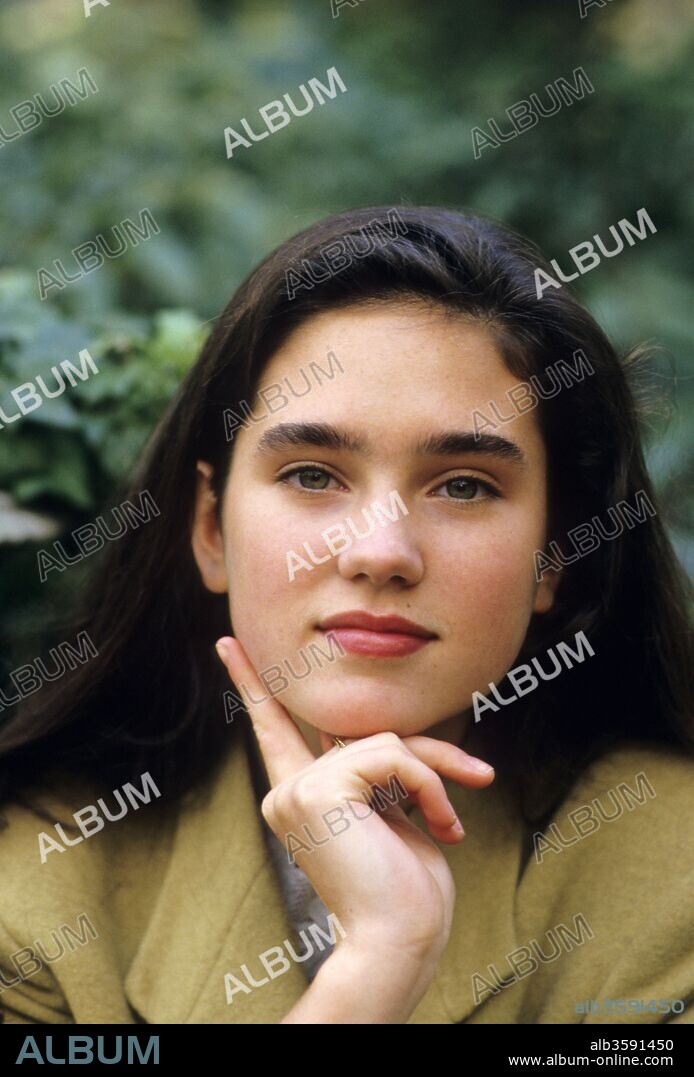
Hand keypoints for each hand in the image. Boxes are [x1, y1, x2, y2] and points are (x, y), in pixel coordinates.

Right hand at [215, 633, 494, 1021]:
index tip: (226, 641)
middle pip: (362, 733)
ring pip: (384, 741)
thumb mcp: (393, 812)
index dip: (252, 682)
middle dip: (426, 757)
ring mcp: (297, 790)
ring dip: (434, 777)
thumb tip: (391, 738)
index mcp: (299, 796)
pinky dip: (430, 786)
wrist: (399, 938)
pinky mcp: (318, 790)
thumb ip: (377, 768)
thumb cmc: (404, 890)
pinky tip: (442, 825)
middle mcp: (288, 790)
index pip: (274, 728)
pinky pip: (391, 757)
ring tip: (450, 825)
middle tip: (479, 776)